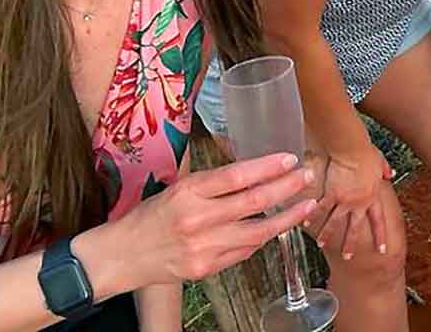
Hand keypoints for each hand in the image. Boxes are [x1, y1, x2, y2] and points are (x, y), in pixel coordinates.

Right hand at [113, 152, 315, 284]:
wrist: (123, 255)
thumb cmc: (151, 216)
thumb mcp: (179, 188)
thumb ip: (214, 183)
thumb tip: (255, 170)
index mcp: (189, 192)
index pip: (237, 176)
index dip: (268, 167)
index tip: (290, 159)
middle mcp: (198, 219)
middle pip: (254, 202)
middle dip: (287, 188)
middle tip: (307, 177)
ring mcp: (204, 247)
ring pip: (258, 232)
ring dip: (287, 218)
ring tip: (307, 205)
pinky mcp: (206, 269)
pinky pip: (244, 252)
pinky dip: (263, 238)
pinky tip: (277, 227)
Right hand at [306, 142, 394, 258]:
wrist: (351, 150)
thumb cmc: (365, 152)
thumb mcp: (379, 161)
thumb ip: (384, 169)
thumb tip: (390, 173)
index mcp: (373, 196)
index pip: (379, 221)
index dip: (381, 236)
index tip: (382, 250)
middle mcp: (358, 203)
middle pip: (355, 228)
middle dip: (350, 243)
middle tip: (348, 257)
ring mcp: (344, 200)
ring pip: (335, 222)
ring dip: (328, 234)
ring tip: (321, 244)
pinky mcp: (331, 194)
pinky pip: (321, 208)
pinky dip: (313, 216)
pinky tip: (306, 223)